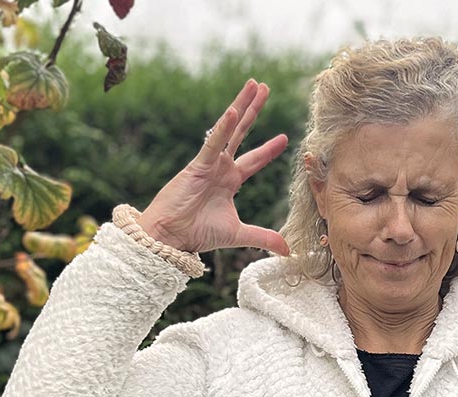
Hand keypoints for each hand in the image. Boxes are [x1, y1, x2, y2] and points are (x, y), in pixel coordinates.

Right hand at [136, 79, 289, 254]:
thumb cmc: (197, 234)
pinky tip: (234, 111)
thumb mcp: (238, 234)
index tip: (285, 138)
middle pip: (242, 133)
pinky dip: (223, 128)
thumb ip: (263, 237)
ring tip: (253, 85)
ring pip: (229, 129)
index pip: (254, 160)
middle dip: (254, 110)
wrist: (171, 238)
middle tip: (264, 88)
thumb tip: (287, 250)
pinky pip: (213, 143)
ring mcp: (209, 164)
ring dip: (242, 106)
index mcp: (229, 181)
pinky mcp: (197, 166)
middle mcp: (221, 168)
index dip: (269, 149)